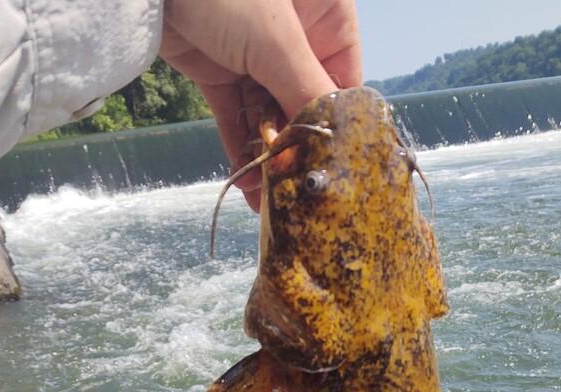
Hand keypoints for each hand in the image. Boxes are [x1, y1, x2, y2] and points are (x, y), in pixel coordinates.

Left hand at [160, 0, 361, 209]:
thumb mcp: (276, 40)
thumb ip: (305, 93)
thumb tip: (329, 146)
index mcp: (325, 13)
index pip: (342, 80)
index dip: (337, 125)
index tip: (333, 167)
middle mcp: (294, 34)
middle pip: (303, 103)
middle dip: (298, 149)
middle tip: (300, 193)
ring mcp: (253, 52)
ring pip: (268, 115)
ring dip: (268, 159)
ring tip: (273, 203)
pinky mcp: (217, 69)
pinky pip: (236, 116)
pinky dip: (241, 150)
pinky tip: (251, 187)